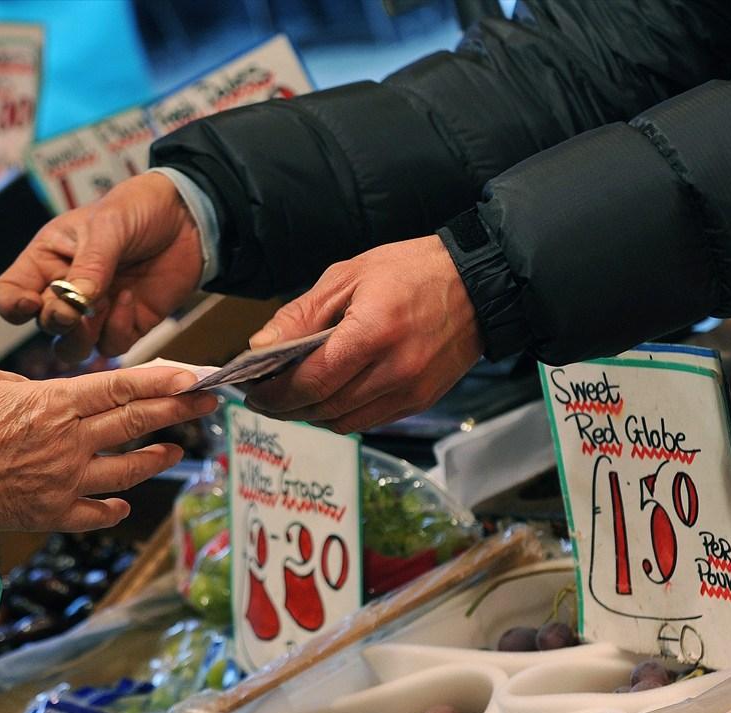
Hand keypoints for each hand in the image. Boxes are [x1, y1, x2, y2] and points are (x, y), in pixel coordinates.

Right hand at [0, 173, 202, 362]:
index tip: (32, 304)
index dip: (13, 305)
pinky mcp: (126, 325)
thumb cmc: (138, 208)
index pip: (10, 293)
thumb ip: (89, 265)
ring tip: (104, 305)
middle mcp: (65, 290)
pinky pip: (110, 347)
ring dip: (83, 337)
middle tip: (77, 308)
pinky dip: (118, 329)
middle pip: (43, 325)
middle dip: (60, 320)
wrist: (189, 217)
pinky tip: (131, 298)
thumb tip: (73, 303)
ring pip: (71, 348)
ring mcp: (95, 312)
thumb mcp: (108, 226)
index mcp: (47, 260)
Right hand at [0, 365, 216, 531]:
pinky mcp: (51, 514)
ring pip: (126, 470)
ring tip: (175, 450)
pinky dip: (112, 511)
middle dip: (179, 410)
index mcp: (56, 403)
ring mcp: (65, 481)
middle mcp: (71, 442)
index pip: (122, 386)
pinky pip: (94, 515)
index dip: (164, 379)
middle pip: (136, 422)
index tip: (197, 375)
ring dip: (155, 459)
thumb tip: (38, 395)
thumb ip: (23, 385)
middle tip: (210, 401)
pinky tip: (124, 507)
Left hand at [245, 236, 482, 431]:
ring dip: (310, 416)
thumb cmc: (409, 271)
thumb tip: (260, 347)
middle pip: (323, 408)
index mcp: (372, 333)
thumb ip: (301, 314)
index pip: (310, 381)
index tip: (251, 390)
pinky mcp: (421, 401)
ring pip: (343, 422)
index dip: (274, 392)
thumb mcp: (347, 276)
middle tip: (262, 397)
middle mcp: (394, 370)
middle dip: (285, 408)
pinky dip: (340, 416)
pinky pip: (368, 422)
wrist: (479, 283)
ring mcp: (411, 391)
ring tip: (289, 399)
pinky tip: (325, 399)